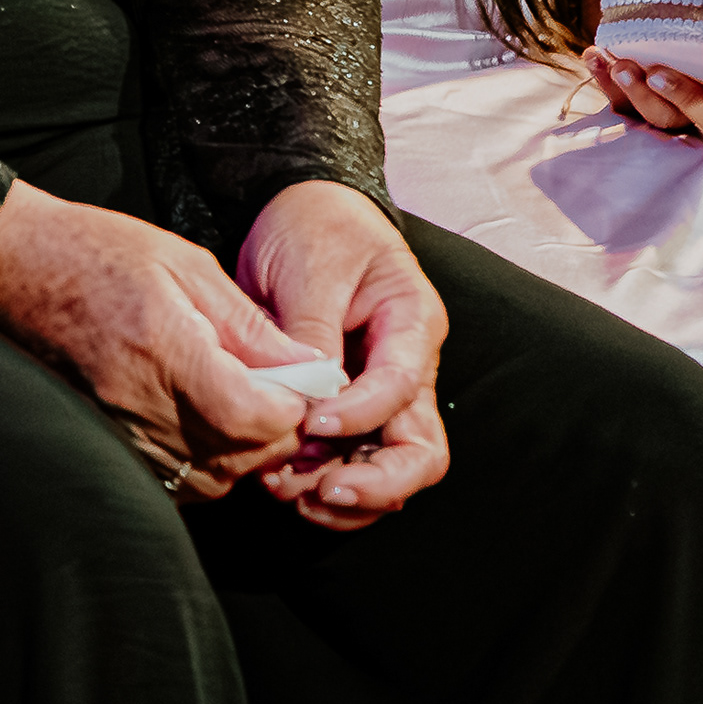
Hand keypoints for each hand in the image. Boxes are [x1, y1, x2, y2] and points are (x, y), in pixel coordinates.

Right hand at [0, 181, 316, 500]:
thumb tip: (308, 368)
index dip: (290, 409)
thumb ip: (249, 324)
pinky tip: (205, 423)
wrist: (13, 266)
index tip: (300, 384)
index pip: (251, 416)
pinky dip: (205, 463)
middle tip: (279, 392)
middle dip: (275, 432)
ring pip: (212, 479)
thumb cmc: (96, 251)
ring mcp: (118, 430)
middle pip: (238, 456)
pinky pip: (175, 481)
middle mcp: (139, 400)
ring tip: (243, 406)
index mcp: (164, 346)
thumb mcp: (185, 263)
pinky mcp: (106, 443)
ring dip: (242, 453)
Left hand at [237, 180, 451, 529]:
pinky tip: (283, 484)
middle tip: (320, 489)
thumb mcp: (314, 268)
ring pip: (387, 469)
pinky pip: (350, 463)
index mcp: (413, 324)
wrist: (294, 209)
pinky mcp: (346, 410)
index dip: (362, 413)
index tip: (313, 422)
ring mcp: (379, 396)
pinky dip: (322, 483)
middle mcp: (407, 369)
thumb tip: (311, 397)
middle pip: (419, 451)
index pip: (402, 386)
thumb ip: (315, 331)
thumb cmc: (314, 227)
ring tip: (288, 491)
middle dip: (374, 482)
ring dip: (344, 494)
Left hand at [581, 49, 702, 141]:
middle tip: (653, 73)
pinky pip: (624, 106)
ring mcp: (678, 112)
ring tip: (616, 63)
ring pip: (660, 118)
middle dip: (678, 96)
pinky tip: (595, 56)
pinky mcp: (642, 108)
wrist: (669, 8)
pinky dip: (606, 80)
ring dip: (635, 92)